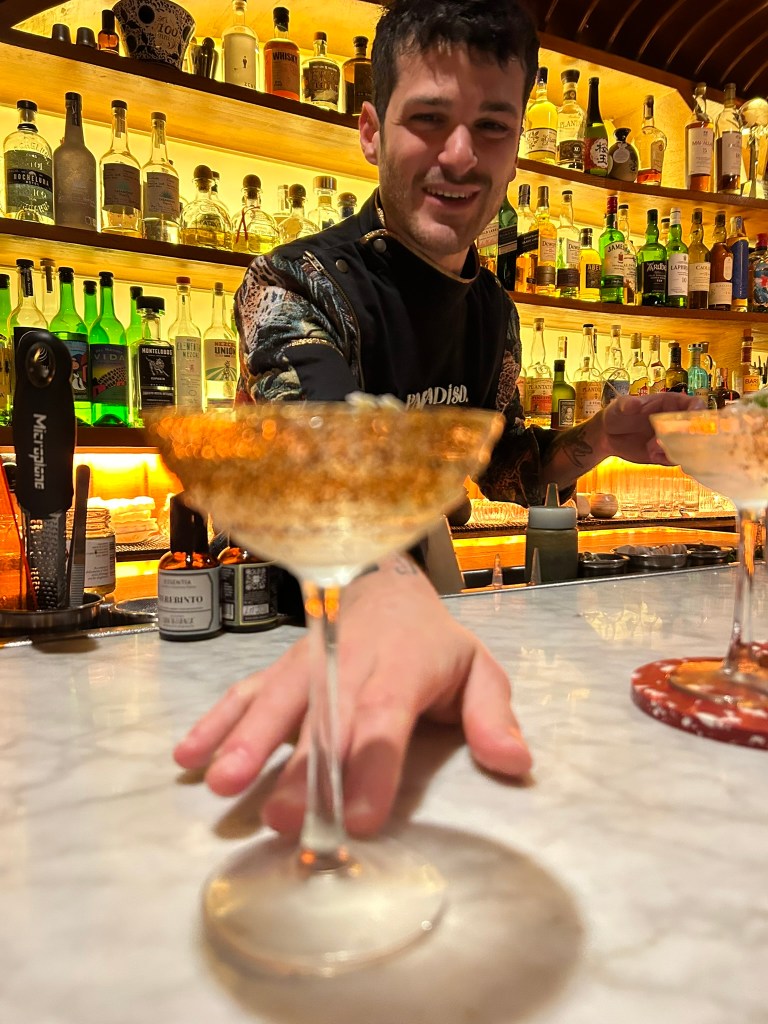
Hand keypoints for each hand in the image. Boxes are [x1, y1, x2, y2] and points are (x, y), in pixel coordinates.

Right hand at [174, 557, 531, 835]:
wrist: (385, 588)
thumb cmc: (432, 643)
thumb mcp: (477, 670)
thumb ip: (493, 716)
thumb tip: (515, 764)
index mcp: (402, 668)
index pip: (385, 718)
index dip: (372, 766)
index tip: (360, 818)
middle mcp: (348, 664)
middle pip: (323, 718)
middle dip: (302, 769)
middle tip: (282, 818)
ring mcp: (307, 664)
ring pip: (276, 701)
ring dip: (248, 741)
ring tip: (223, 782)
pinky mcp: (279, 669)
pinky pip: (243, 690)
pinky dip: (214, 721)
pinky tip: (188, 758)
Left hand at [596, 391, 705, 464]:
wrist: (606, 436)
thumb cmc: (616, 414)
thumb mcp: (619, 406)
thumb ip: (626, 404)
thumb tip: (634, 404)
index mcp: (670, 404)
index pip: (694, 404)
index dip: (698, 410)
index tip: (695, 417)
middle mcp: (676, 421)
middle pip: (696, 428)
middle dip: (688, 435)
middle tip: (670, 439)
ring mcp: (672, 439)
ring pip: (688, 447)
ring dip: (677, 450)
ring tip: (654, 449)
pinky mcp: (665, 454)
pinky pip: (675, 459)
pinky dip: (667, 459)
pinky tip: (652, 456)